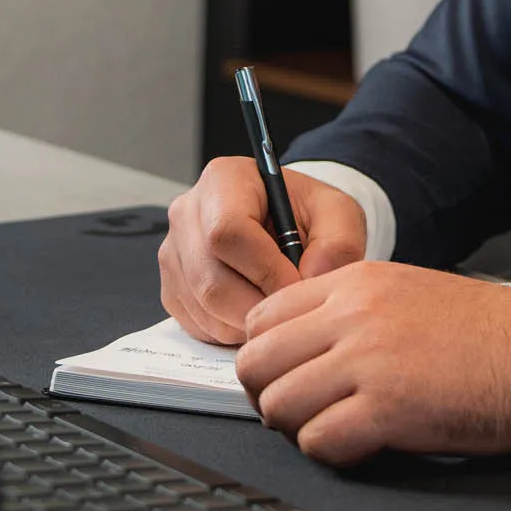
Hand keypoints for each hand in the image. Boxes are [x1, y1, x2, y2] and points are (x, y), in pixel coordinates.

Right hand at [159, 157, 366, 344]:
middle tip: (293, 312)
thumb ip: (337, 245)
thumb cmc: (309, 214)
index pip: (227, 232)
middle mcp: (188, 212)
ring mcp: (174, 251)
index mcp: (224, 180)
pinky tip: (256, 312)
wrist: (290, 224)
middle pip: (210, 278)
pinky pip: (195, 323)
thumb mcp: (339, 215)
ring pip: (203, 306)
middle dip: (258, 306)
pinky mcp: (172, 286)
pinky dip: (230, 331)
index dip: (265, 270)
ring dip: (246, 322)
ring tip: (279, 311)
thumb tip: (310, 278)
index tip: (298, 286)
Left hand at [235, 264, 510, 465]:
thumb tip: (298, 352)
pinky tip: (364, 444)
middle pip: (257, 363)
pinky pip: (318, 442)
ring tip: (337, 428)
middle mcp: (353, 315)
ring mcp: (368, 360)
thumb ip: (348, 311)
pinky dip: (333, 452)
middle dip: (270, 396)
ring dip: (301, 428)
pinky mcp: (387, 409)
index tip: (288, 377)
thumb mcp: (406, 292)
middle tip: (303, 411)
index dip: (268, 357)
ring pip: (279, 406)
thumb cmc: (484, 333)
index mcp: (356, 282)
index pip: (263, 318)